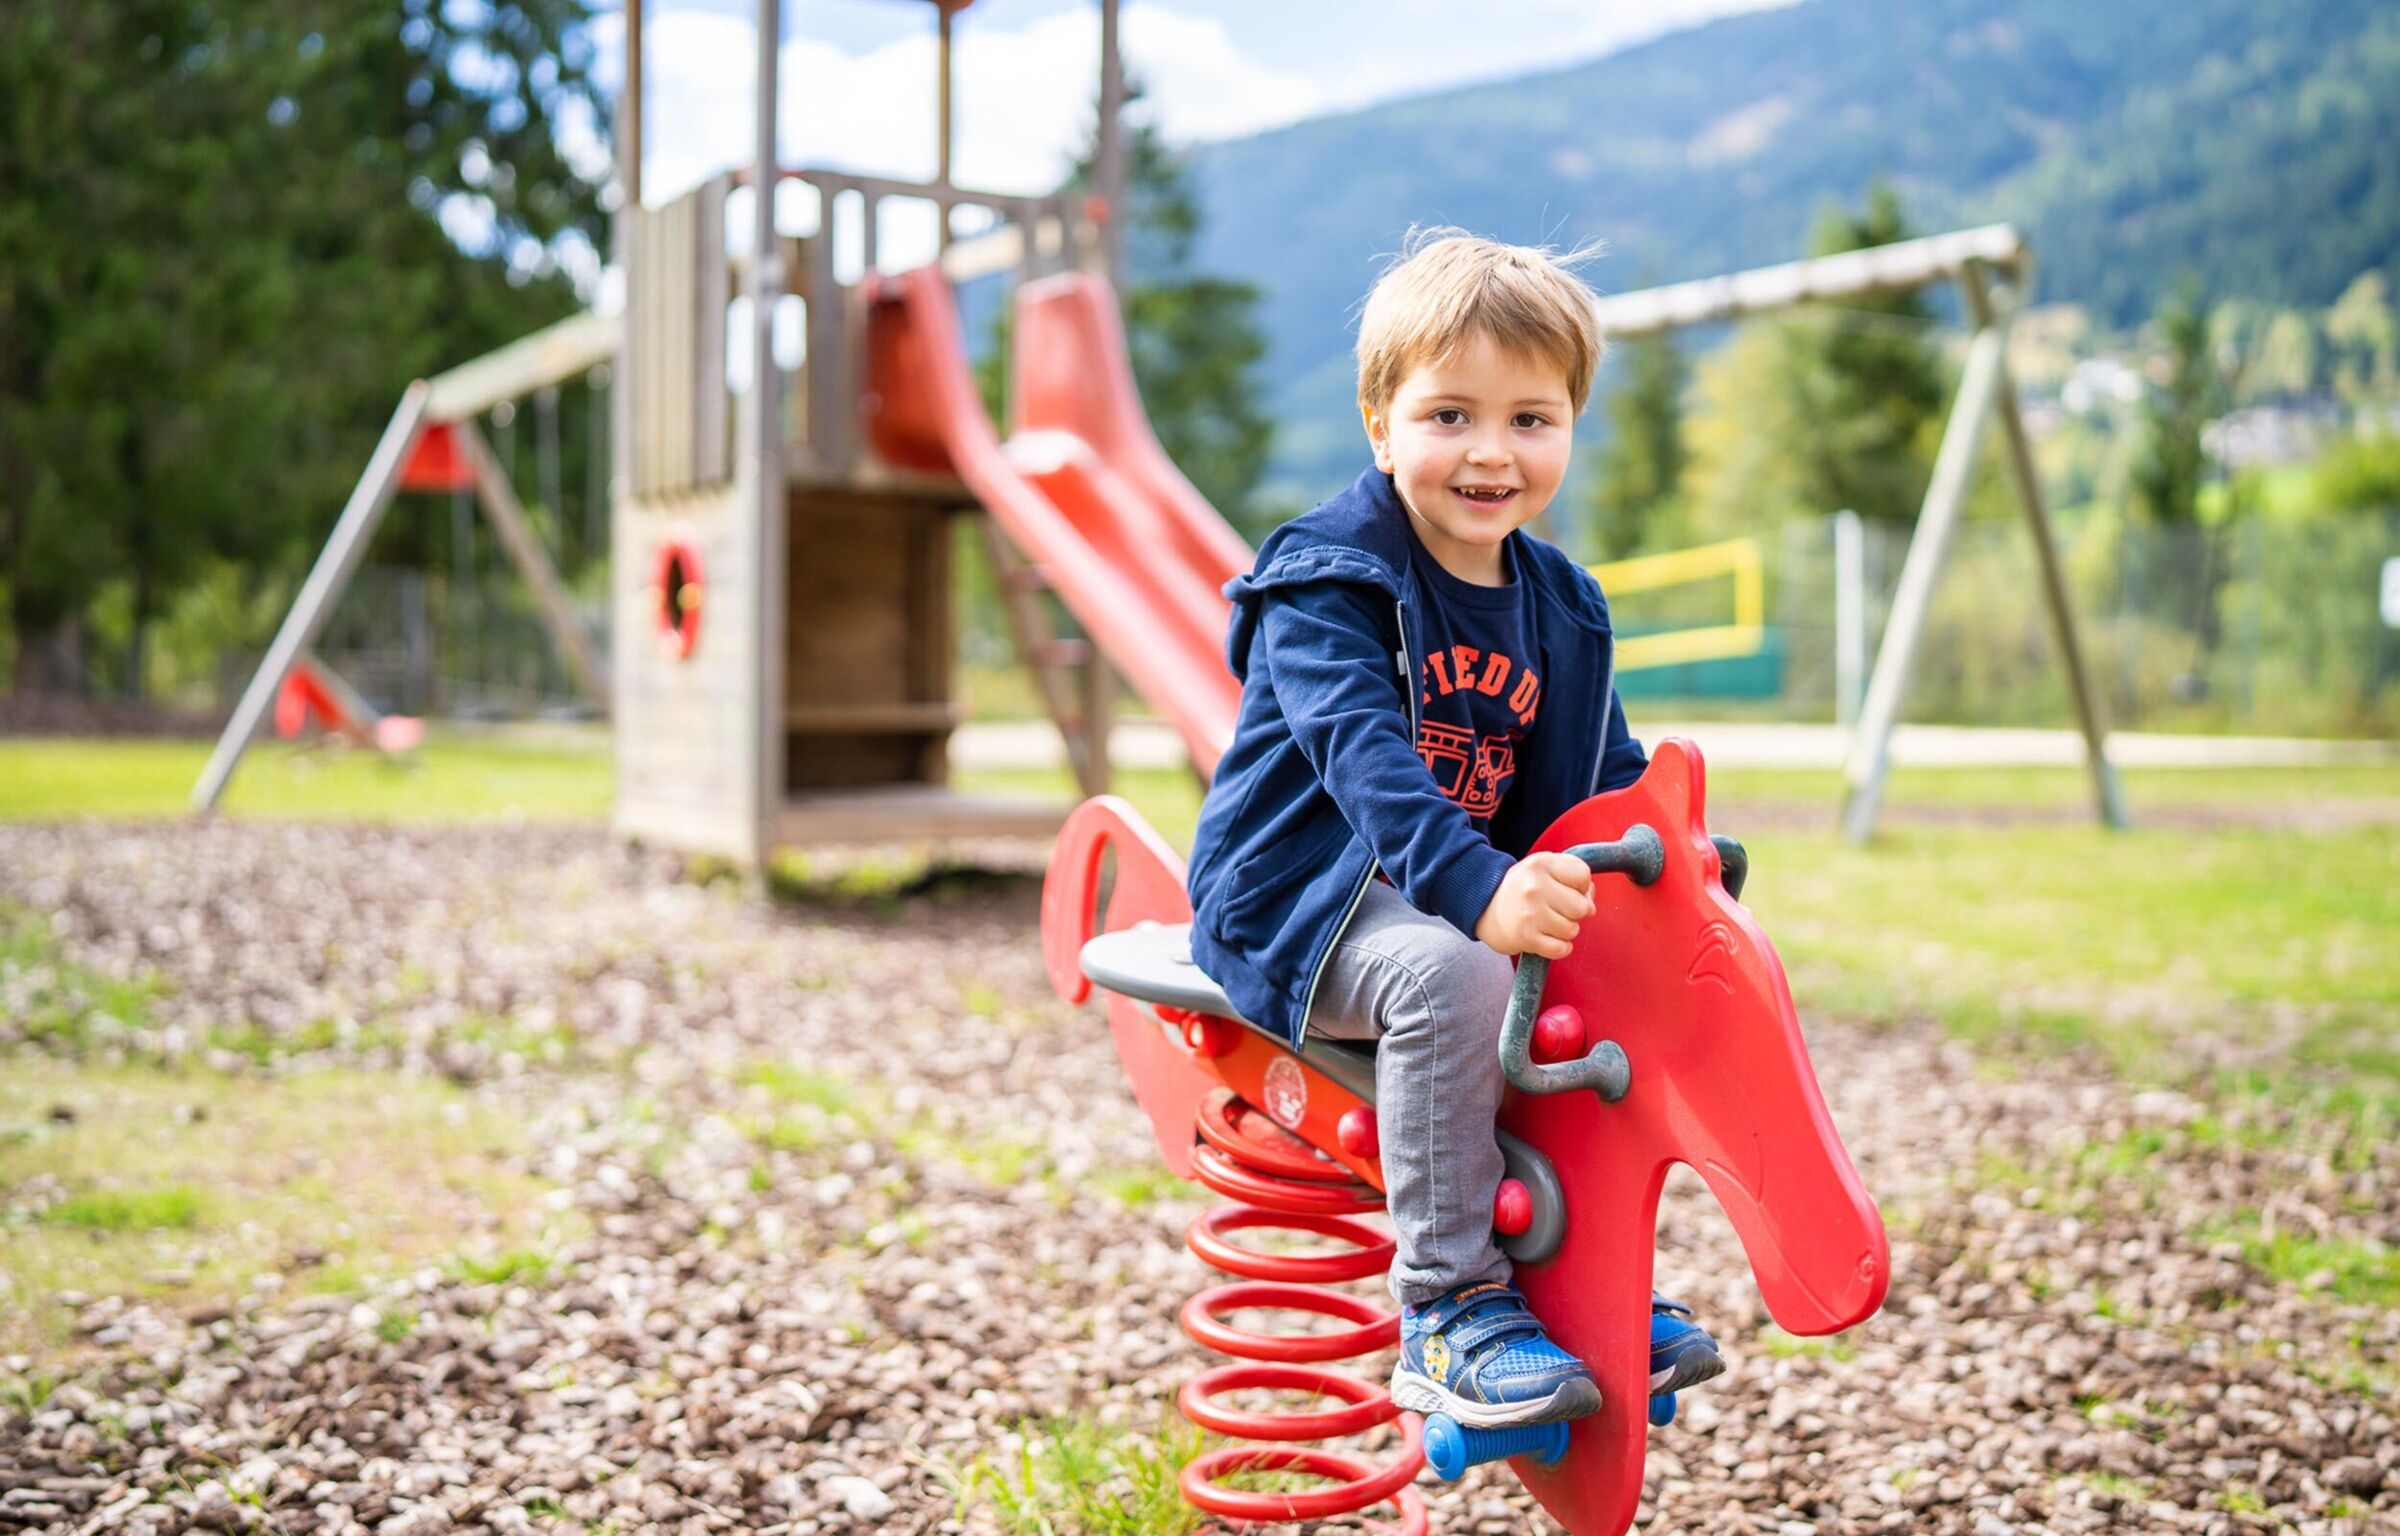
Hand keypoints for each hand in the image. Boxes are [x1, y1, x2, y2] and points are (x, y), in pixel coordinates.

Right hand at [1474, 852, 1594, 958]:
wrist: (1483, 907)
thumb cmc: (1521, 889)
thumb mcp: (1543, 869)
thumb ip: (1572, 877)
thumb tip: (1591, 907)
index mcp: (1540, 864)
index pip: (1582, 875)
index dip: (1582, 886)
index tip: (1568, 889)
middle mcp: (1534, 886)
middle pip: (1582, 907)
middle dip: (1575, 913)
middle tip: (1557, 910)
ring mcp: (1529, 913)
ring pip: (1572, 930)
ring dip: (1565, 931)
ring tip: (1547, 923)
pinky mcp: (1525, 937)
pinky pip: (1561, 949)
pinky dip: (1559, 948)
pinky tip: (1548, 939)